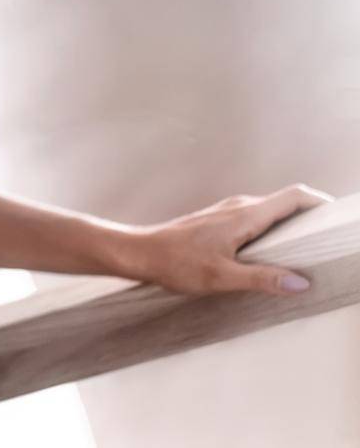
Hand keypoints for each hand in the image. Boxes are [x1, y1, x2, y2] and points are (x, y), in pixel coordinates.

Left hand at [124, 183, 332, 295]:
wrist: (140, 252)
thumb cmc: (177, 263)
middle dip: (313, 217)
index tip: (339, 219)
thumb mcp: (222, 277)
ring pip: (272, 211)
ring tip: (311, 248)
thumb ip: (262, 279)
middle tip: (332, 240)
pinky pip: (258, 219)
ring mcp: (229, 211)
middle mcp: (239, 207)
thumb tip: (301, 282)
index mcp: (245, 215)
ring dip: (293, 224)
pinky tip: (276, 252)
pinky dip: (275, 229)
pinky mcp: (220, 221)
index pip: (294, 196)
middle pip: (287, 203)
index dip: (322, 203)